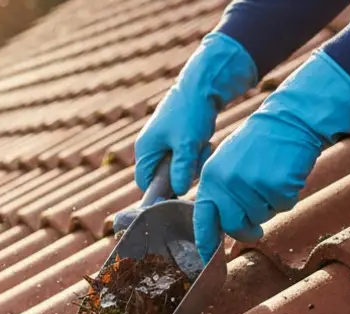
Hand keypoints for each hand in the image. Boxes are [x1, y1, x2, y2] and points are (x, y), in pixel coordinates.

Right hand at [134, 32, 256, 196]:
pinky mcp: (178, 138)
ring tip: (202, 145)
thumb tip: (177, 192)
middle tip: (196, 158)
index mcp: (145, 149)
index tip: (180, 189)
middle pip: (163, 177)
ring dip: (192, 162)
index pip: (144, 183)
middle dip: (182, 172)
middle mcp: (151, 147)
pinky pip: (186, 157)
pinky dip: (196, 153)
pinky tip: (204, 141)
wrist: (204, 84)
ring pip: (178, 167)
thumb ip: (181, 170)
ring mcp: (164, 142)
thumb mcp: (187, 144)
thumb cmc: (191, 112)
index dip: (160, 190)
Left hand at [193, 49, 349, 261]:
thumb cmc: (259, 144)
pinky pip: (283, 207)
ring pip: (261, 217)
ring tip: (272, 180)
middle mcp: (227, 183)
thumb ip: (220, 193)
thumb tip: (219, 228)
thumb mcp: (227, 164)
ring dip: (270, 207)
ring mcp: (251, 185)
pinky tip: (286, 176)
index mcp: (211, 178)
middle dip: (247, 232)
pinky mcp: (276, 185)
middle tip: (256, 231)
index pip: (203, 218)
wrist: (289, 119)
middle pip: (234, 226)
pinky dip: (288, 197)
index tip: (206, 259)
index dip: (205, 242)